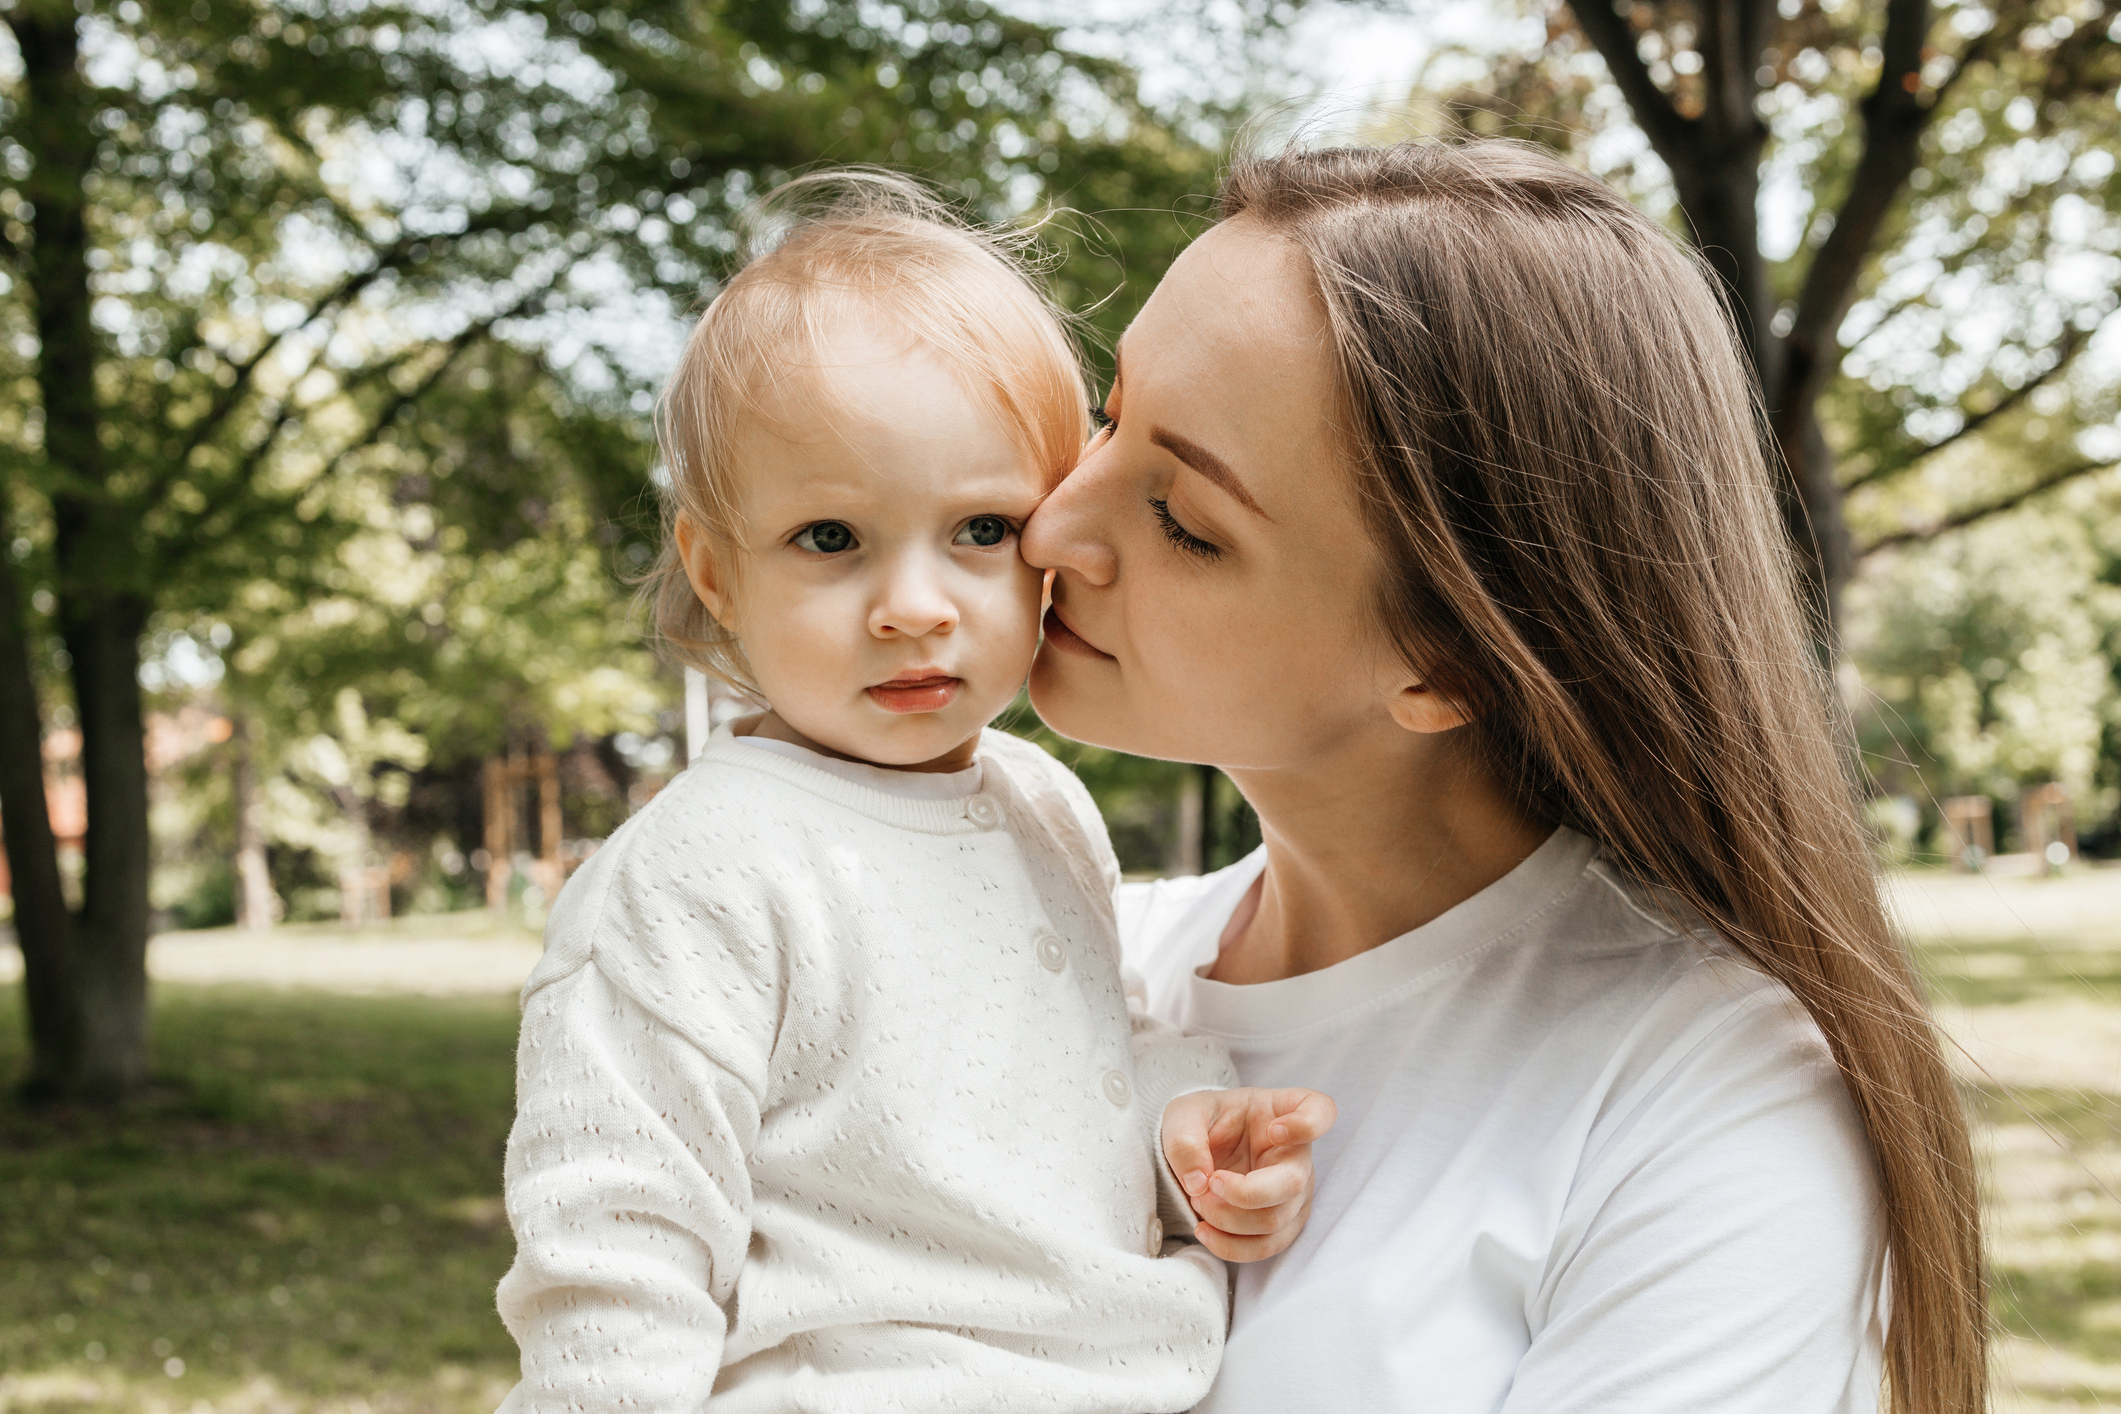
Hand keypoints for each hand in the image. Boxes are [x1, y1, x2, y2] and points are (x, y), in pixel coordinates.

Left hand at [1160, 1087, 1336, 1262]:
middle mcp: (1298, 1153)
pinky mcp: (1283, 1223)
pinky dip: (1231, 1245)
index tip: (1274, 1131)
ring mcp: (1296, 1192)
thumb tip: (1198, 1182)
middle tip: (1208, 1183)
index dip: (1307, 1125)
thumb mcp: (1182, 1116)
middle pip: (1292, 1183)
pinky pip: (1267, 1246)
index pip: (1319, 1112)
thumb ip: (1185, 1140)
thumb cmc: (1201, 1123)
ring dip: (1229, 1220)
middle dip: (1242, 1193)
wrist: (1197, 1150)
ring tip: (1199, 1202)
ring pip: (1276, 1221)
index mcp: (1282, 1111)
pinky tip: (1204, 1230)